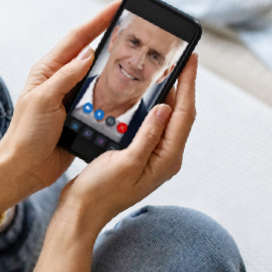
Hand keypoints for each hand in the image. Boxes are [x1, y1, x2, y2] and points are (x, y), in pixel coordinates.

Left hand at [0, 0, 119, 217]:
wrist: (23, 169)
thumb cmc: (26, 135)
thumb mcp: (42, 101)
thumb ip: (65, 77)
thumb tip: (89, 53)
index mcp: (48, 71)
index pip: (77, 38)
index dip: (98, 21)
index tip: (120, 6)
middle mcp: (61, 81)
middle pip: (92, 53)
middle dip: (113, 39)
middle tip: (139, 29)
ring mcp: (72, 98)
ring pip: (101, 76)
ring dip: (119, 67)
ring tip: (143, 55)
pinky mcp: (81, 116)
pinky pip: (103, 99)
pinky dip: (118, 93)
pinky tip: (135, 90)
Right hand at [58, 53, 198, 231]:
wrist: (81, 213)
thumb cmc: (100, 193)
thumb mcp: (125, 162)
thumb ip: (147, 135)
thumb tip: (165, 107)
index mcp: (166, 158)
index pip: (183, 114)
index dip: (188, 84)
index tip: (190, 59)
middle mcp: (164, 157)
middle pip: (180, 114)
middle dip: (182, 85)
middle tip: (179, 58)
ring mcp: (152, 157)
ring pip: (166, 119)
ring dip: (168, 94)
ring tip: (164, 70)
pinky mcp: (139, 156)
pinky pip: (152, 126)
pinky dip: (151, 108)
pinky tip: (143, 97)